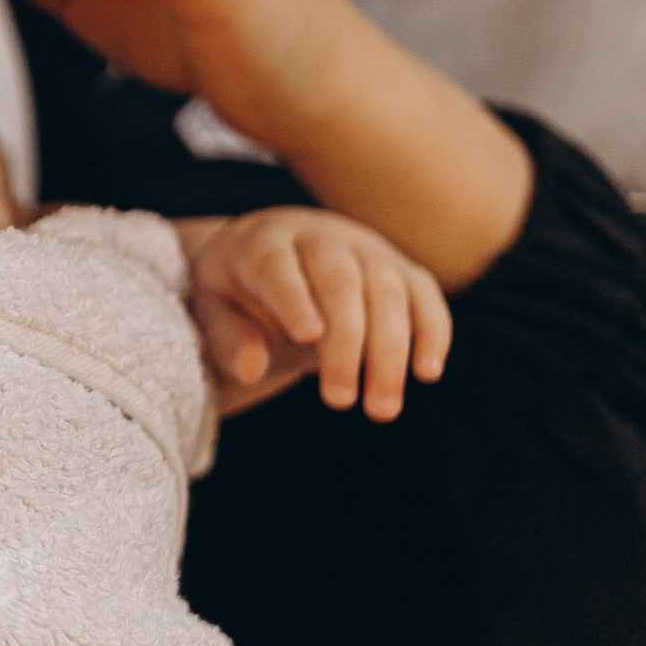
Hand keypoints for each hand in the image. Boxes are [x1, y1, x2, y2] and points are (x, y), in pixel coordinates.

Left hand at [179, 210, 451, 420]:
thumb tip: (251, 369)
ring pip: (387, 289)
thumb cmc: (238, 290)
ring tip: (381, 408)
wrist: (274, 255)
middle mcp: (319, 237)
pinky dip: (431, 331)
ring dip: (390, 350)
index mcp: (263, 243)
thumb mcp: (213, 309)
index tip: (305, 335)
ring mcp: (364, 248)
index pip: (278, 265)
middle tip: (339, 401)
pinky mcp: (399, 268)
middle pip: (339, 280)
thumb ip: (226, 337)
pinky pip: (423, 294)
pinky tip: (426, 372)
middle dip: (346, 342)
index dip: (293, 297)